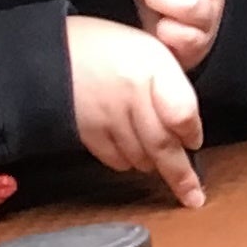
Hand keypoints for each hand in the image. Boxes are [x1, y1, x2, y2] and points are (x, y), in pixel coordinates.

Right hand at [64, 14, 205, 206]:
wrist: (52, 49)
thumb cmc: (108, 48)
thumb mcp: (150, 51)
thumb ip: (172, 87)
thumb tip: (188, 129)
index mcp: (152, 66)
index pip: (182, 112)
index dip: (192, 132)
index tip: (194, 143)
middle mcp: (132, 93)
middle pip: (163, 144)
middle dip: (181, 176)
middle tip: (193, 198)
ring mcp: (107, 115)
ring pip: (140, 156)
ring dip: (154, 166)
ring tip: (161, 167)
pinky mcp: (86, 131)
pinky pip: (115, 159)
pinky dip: (127, 162)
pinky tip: (132, 155)